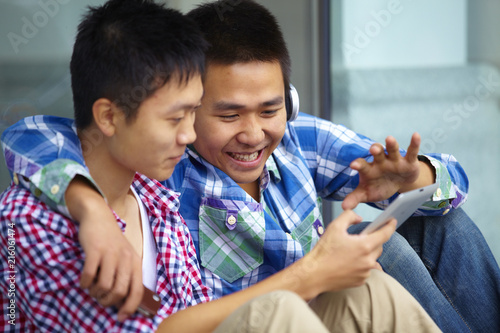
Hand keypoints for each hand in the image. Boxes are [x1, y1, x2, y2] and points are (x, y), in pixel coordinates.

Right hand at [66, 177, 142, 320]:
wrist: (98, 216)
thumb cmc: (111, 242)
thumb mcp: (125, 257)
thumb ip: (126, 275)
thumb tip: (124, 301)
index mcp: (135, 262)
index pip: (137, 290)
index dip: (130, 307)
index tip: (120, 317)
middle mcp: (126, 258)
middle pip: (119, 291)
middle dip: (108, 301)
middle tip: (100, 298)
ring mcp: (110, 253)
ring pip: (104, 286)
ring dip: (95, 293)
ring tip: (92, 288)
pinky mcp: (95, 250)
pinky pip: (89, 275)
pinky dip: (85, 283)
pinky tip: (84, 281)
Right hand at [296, 210, 395, 298]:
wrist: (314, 274)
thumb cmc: (324, 251)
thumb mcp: (335, 226)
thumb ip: (349, 216)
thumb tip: (359, 218)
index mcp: (364, 246)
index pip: (384, 234)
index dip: (390, 226)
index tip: (392, 221)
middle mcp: (368, 260)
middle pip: (379, 246)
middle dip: (373, 240)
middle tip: (359, 238)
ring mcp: (365, 272)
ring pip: (372, 259)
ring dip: (366, 253)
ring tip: (350, 252)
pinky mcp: (360, 281)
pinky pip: (366, 270)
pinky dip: (361, 265)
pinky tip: (348, 262)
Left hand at [342, 133, 422, 209]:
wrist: (398, 184)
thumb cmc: (379, 186)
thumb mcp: (367, 193)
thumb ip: (355, 198)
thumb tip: (344, 207)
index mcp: (369, 169)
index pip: (362, 165)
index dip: (358, 165)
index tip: (353, 165)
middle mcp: (381, 162)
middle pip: (377, 154)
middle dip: (376, 151)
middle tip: (373, 149)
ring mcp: (394, 160)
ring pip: (392, 150)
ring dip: (391, 145)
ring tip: (389, 139)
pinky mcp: (409, 161)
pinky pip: (412, 151)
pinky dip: (414, 143)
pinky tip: (416, 135)